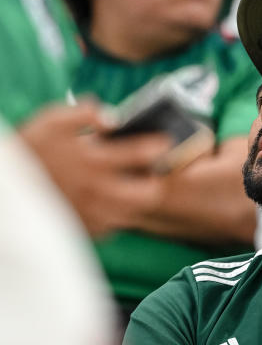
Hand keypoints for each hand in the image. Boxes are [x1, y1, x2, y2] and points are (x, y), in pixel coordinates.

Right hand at [18, 101, 171, 236]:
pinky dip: (117, 214)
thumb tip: (112, 116)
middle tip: (151, 171)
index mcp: (92, 161)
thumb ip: (83, 114)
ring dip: (137, 198)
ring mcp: (92, 213)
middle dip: (155, 180)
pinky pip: (113, 226)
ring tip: (133, 186)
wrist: (2, 190)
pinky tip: (109, 202)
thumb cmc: (27, 151)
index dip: (158, 146)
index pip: (141, 154)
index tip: (163, 142)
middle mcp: (97, 191)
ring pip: (134, 212)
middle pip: (148, 193)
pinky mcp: (84, 230)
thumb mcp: (50, 121)